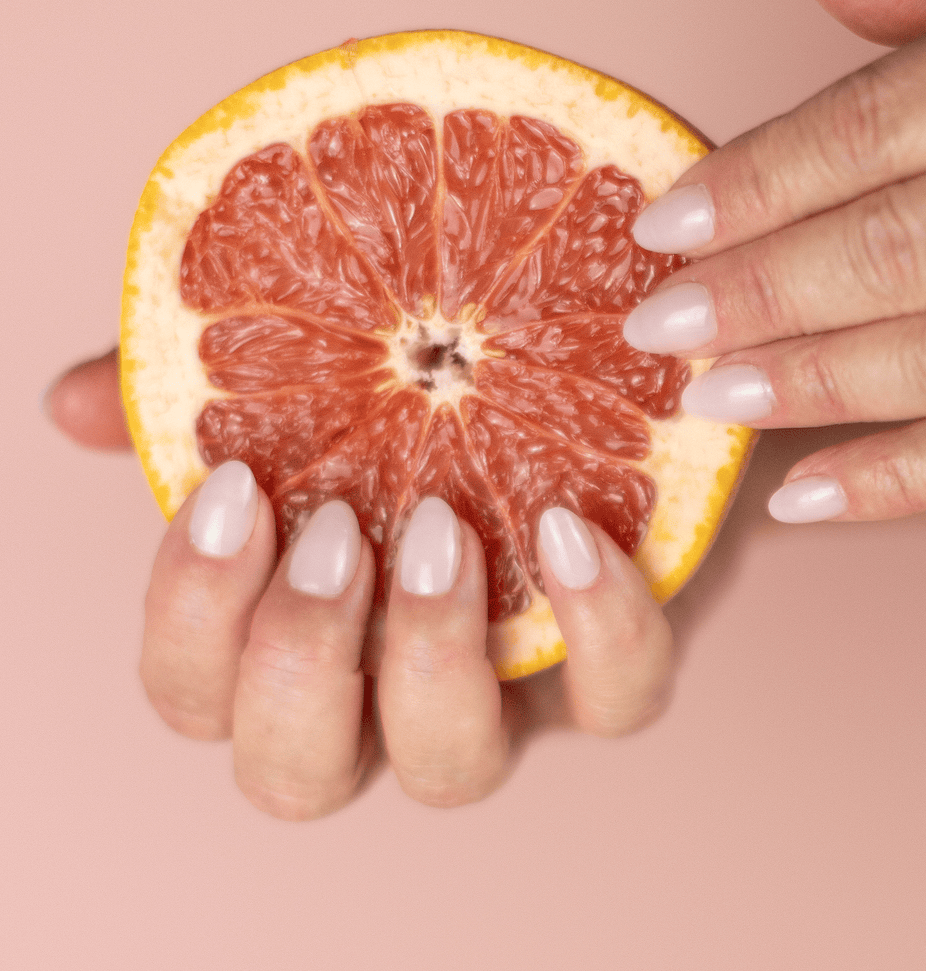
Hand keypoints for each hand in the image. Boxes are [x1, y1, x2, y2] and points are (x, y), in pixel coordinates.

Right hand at [47, 352, 672, 815]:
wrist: (587, 387)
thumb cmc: (429, 406)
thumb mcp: (313, 386)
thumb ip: (205, 399)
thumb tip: (72, 402)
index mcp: (304, 637)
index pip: (197, 690)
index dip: (193, 616)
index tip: (234, 487)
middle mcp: (390, 693)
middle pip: (295, 773)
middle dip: (293, 663)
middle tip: (330, 533)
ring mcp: (510, 691)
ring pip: (449, 769)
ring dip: (429, 657)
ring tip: (441, 528)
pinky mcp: (617, 662)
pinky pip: (617, 700)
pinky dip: (599, 629)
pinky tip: (577, 530)